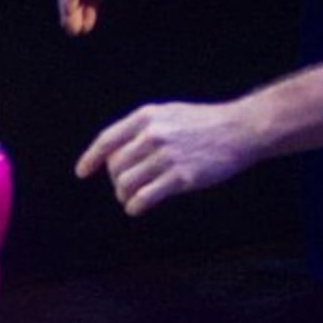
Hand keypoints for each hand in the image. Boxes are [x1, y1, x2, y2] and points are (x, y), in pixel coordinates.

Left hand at [77, 99, 266, 214]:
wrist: (241, 130)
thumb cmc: (203, 124)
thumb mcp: (168, 114)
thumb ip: (141, 129)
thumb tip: (113, 154)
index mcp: (147, 117)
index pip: (107, 140)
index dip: (91, 158)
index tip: (82, 173)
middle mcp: (153, 135)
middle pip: (115, 167)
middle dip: (116, 181)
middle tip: (124, 188)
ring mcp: (167, 156)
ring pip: (126, 184)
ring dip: (124, 196)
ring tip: (131, 198)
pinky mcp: (181, 177)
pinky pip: (144, 198)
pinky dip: (135, 206)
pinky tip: (137, 208)